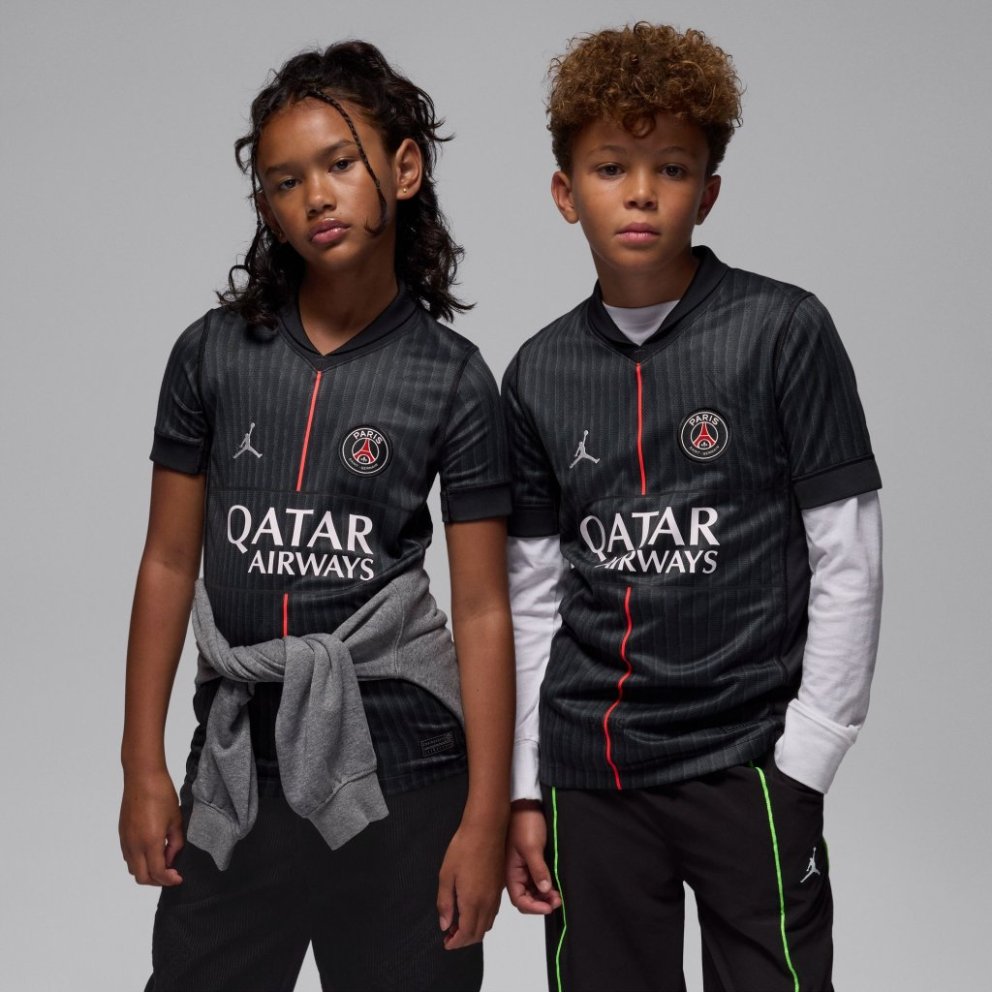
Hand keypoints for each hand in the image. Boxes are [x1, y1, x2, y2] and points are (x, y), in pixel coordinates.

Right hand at [119, 769, 184, 885]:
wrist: (142, 777)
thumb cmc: (161, 794)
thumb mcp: (176, 819)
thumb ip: (175, 842)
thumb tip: (172, 857)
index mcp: (150, 842)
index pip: (157, 873)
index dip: (169, 879)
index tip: (179, 877)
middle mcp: (134, 845)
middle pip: (142, 877)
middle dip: (158, 880)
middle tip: (171, 873)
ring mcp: (125, 840)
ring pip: (133, 869)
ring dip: (147, 872)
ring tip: (163, 861)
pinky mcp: (122, 834)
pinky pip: (128, 857)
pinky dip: (139, 862)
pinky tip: (152, 851)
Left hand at [436, 817, 504, 948]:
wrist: (486, 829)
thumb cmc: (465, 847)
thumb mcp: (446, 875)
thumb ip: (445, 903)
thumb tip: (445, 924)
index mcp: (472, 902)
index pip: (466, 934)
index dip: (455, 943)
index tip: (446, 943)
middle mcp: (487, 903)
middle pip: (478, 934)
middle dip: (463, 940)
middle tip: (449, 935)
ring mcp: (495, 895)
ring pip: (487, 924)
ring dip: (473, 929)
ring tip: (458, 923)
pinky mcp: (499, 887)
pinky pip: (492, 912)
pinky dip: (481, 918)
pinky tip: (471, 908)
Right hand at [505, 801, 560, 914]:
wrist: (527, 803)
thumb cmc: (524, 822)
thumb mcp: (532, 847)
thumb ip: (538, 870)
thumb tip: (545, 890)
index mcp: (510, 872)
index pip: (519, 899)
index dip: (534, 907)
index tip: (549, 906)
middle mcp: (515, 872)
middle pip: (527, 897)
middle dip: (542, 902)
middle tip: (557, 900)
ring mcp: (524, 867)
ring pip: (533, 890)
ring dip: (545, 895)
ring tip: (559, 894)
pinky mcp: (532, 861)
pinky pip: (538, 879)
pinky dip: (546, 885)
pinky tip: (555, 885)